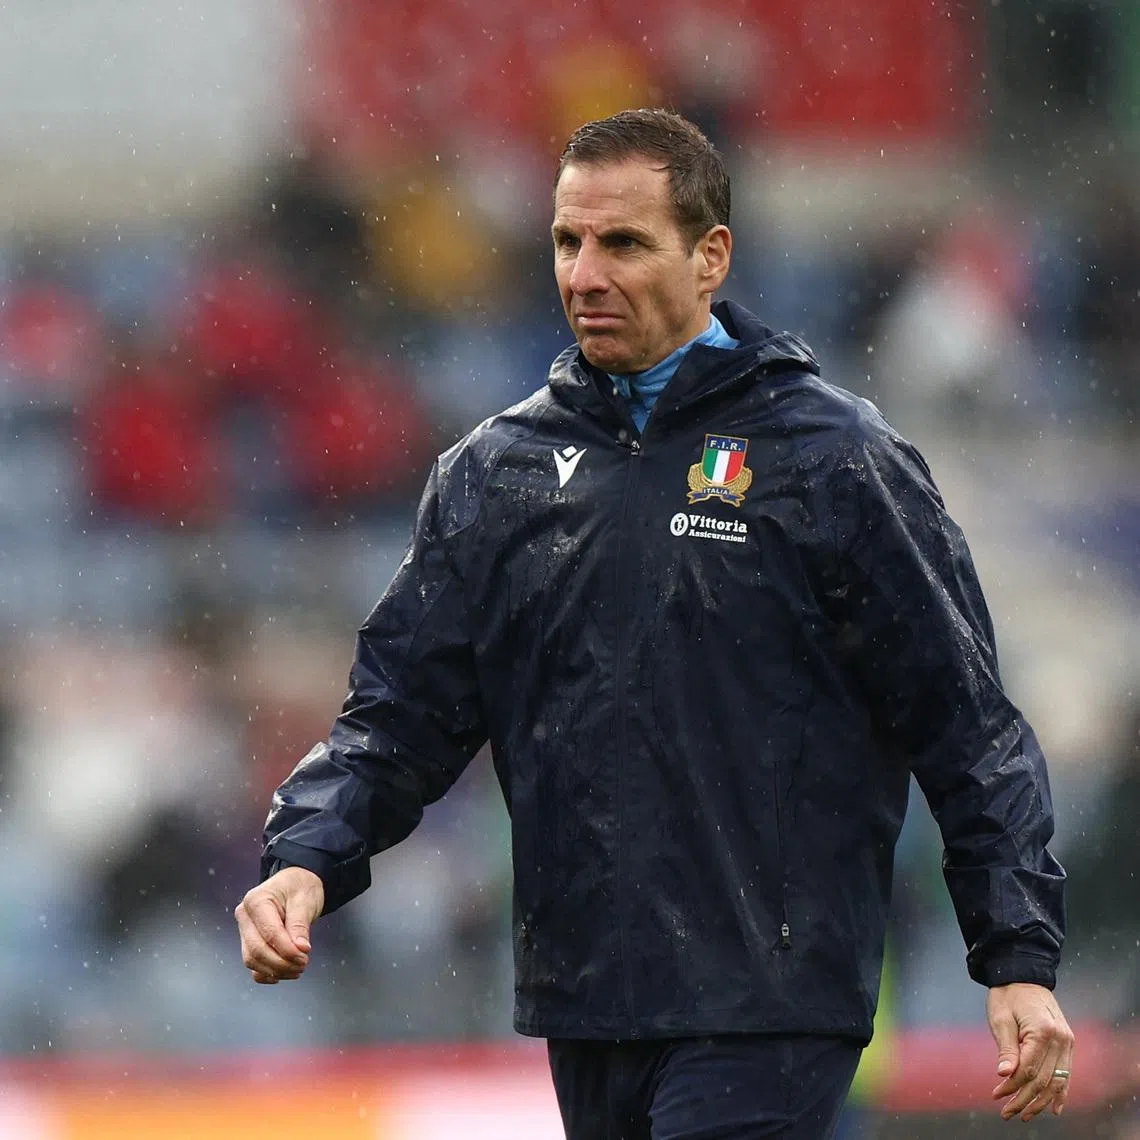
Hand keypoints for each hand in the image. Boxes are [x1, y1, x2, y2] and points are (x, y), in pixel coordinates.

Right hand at [234, 866, 324, 984]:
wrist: (296, 883)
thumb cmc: (299, 887)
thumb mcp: (304, 900)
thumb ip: (300, 925)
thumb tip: (301, 949)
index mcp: (256, 901)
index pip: (269, 933)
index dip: (287, 950)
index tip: (304, 956)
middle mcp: (245, 916)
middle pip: (257, 950)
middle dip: (281, 963)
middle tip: (303, 964)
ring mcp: (244, 931)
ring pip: (252, 960)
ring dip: (275, 970)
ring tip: (298, 968)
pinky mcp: (249, 942)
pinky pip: (253, 965)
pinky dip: (267, 973)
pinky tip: (284, 973)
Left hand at [988, 982, 1074, 1121]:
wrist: (1023, 976)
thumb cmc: (1007, 996)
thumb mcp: (1000, 1018)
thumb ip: (1006, 1048)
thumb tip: (1004, 1075)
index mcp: (1042, 1031)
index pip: (1028, 1069)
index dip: (1012, 1087)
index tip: (996, 1096)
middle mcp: (1061, 1039)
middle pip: (1043, 1079)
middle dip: (1024, 1099)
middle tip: (1007, 1113)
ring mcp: (1067, 1042)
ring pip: (1057, 1081)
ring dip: (1040, 1101)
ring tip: (1024, 1114)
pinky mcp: (1067, 1043)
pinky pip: (1066, 1073)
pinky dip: (1060, 1092)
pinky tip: (1053, 1108)